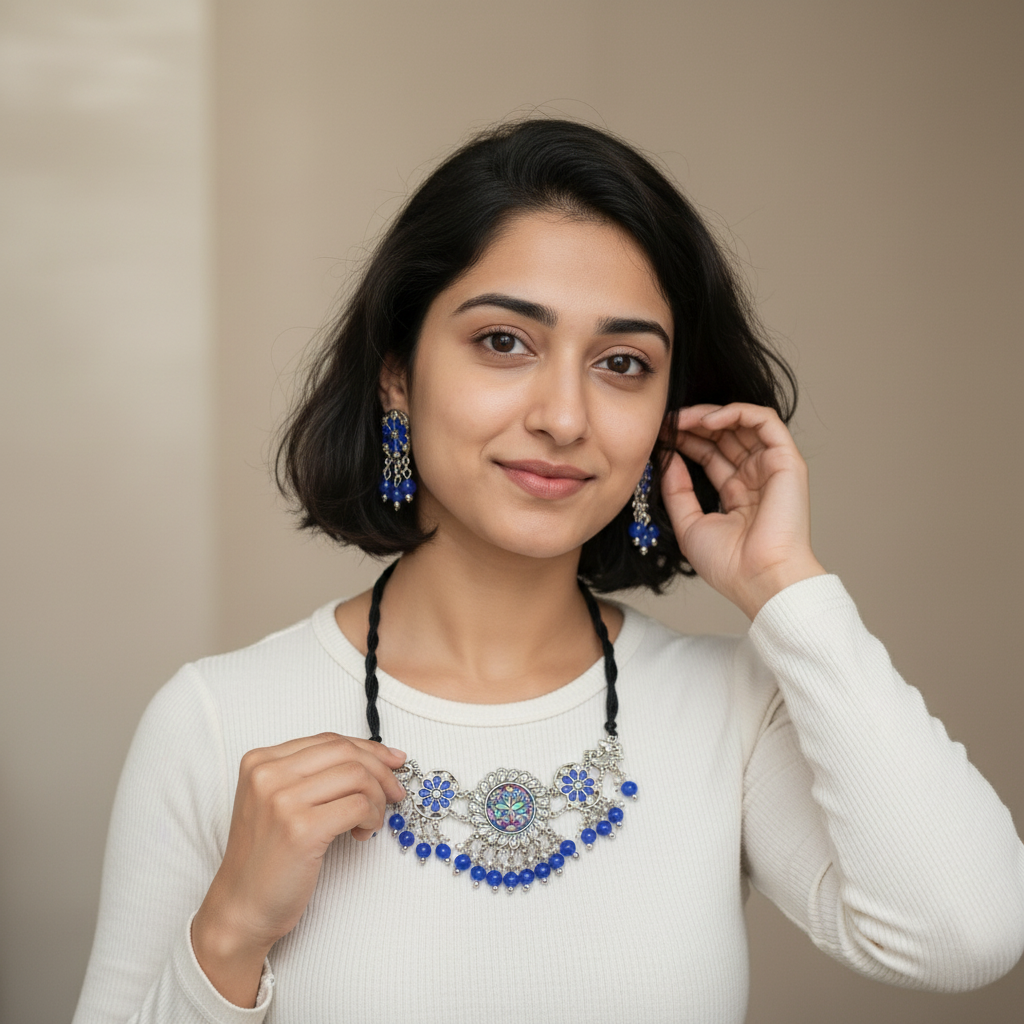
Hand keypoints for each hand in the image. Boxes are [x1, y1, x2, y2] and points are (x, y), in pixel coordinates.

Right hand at [192, 733, 405, 1005]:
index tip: (392, 762)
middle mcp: (267, 774)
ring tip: (371, 820)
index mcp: (260, 761)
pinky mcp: (301, 829)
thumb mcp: (278, 803)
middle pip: (345, 752)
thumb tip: (376, 758)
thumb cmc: (267, 859)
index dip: (368, 749)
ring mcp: (282, 800)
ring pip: (357, 776)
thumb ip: (314, 776)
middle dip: (381, 770)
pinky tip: (362, 833)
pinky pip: (358, 806)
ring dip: (377, 798)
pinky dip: (372, 818)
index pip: (329, 740)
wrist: (240, 909)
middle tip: (395, 792)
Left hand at [660, 403, 825, 618]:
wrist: (759, 579)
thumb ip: (676, 491)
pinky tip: (708, 421)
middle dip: (693, 425)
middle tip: (666, 420)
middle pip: (723, 437)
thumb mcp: (689, 524)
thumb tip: (667, 458)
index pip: (709, 455)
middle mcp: (756, 478)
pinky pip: (765, 421)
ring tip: (681, 418)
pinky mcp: (787, 461)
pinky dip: (736, 412)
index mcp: (737, 495)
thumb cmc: (728, 564)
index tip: (659, 434)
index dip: (685, 441)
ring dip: (709, 414)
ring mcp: (772, 468)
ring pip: (742, 423)